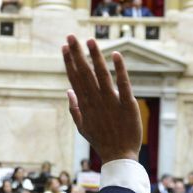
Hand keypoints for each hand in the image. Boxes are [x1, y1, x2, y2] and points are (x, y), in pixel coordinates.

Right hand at [61, 36, 141, 161]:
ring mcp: (112, 102)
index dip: (69, 62)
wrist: (119, 156)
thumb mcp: (82, 127)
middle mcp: (96, 101)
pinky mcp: (128, 105)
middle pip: (85, 73)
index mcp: (85, 105)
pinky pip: (123, 84)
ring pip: (101, 75)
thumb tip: (68, 90)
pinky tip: (116, 54)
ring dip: (95, 57)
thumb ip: (74, 108)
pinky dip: (120, 69)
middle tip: (71, 36)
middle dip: (77, 54)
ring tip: (90, 40)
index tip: (65, 47)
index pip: (75, 78)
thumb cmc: (101, 141)